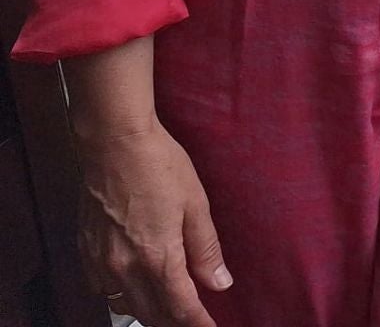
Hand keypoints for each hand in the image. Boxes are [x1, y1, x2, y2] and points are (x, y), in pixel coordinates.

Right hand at [74, 120, 229, 326]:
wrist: (114, 144)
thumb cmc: (159, 166)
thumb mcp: (195, 204)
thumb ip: (205, 249)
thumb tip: (219, 282)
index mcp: (157, 256)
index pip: (181, 307)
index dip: (198, 323)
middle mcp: (125, 266)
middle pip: (152, 313)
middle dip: (175, 321)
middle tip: (194, 320)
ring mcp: (102, 261)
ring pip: (126, 305)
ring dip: (149, 312)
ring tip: (170, 308)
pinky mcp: (87, 251)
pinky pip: (104, 289)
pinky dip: (123, 296)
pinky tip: (135, 288)